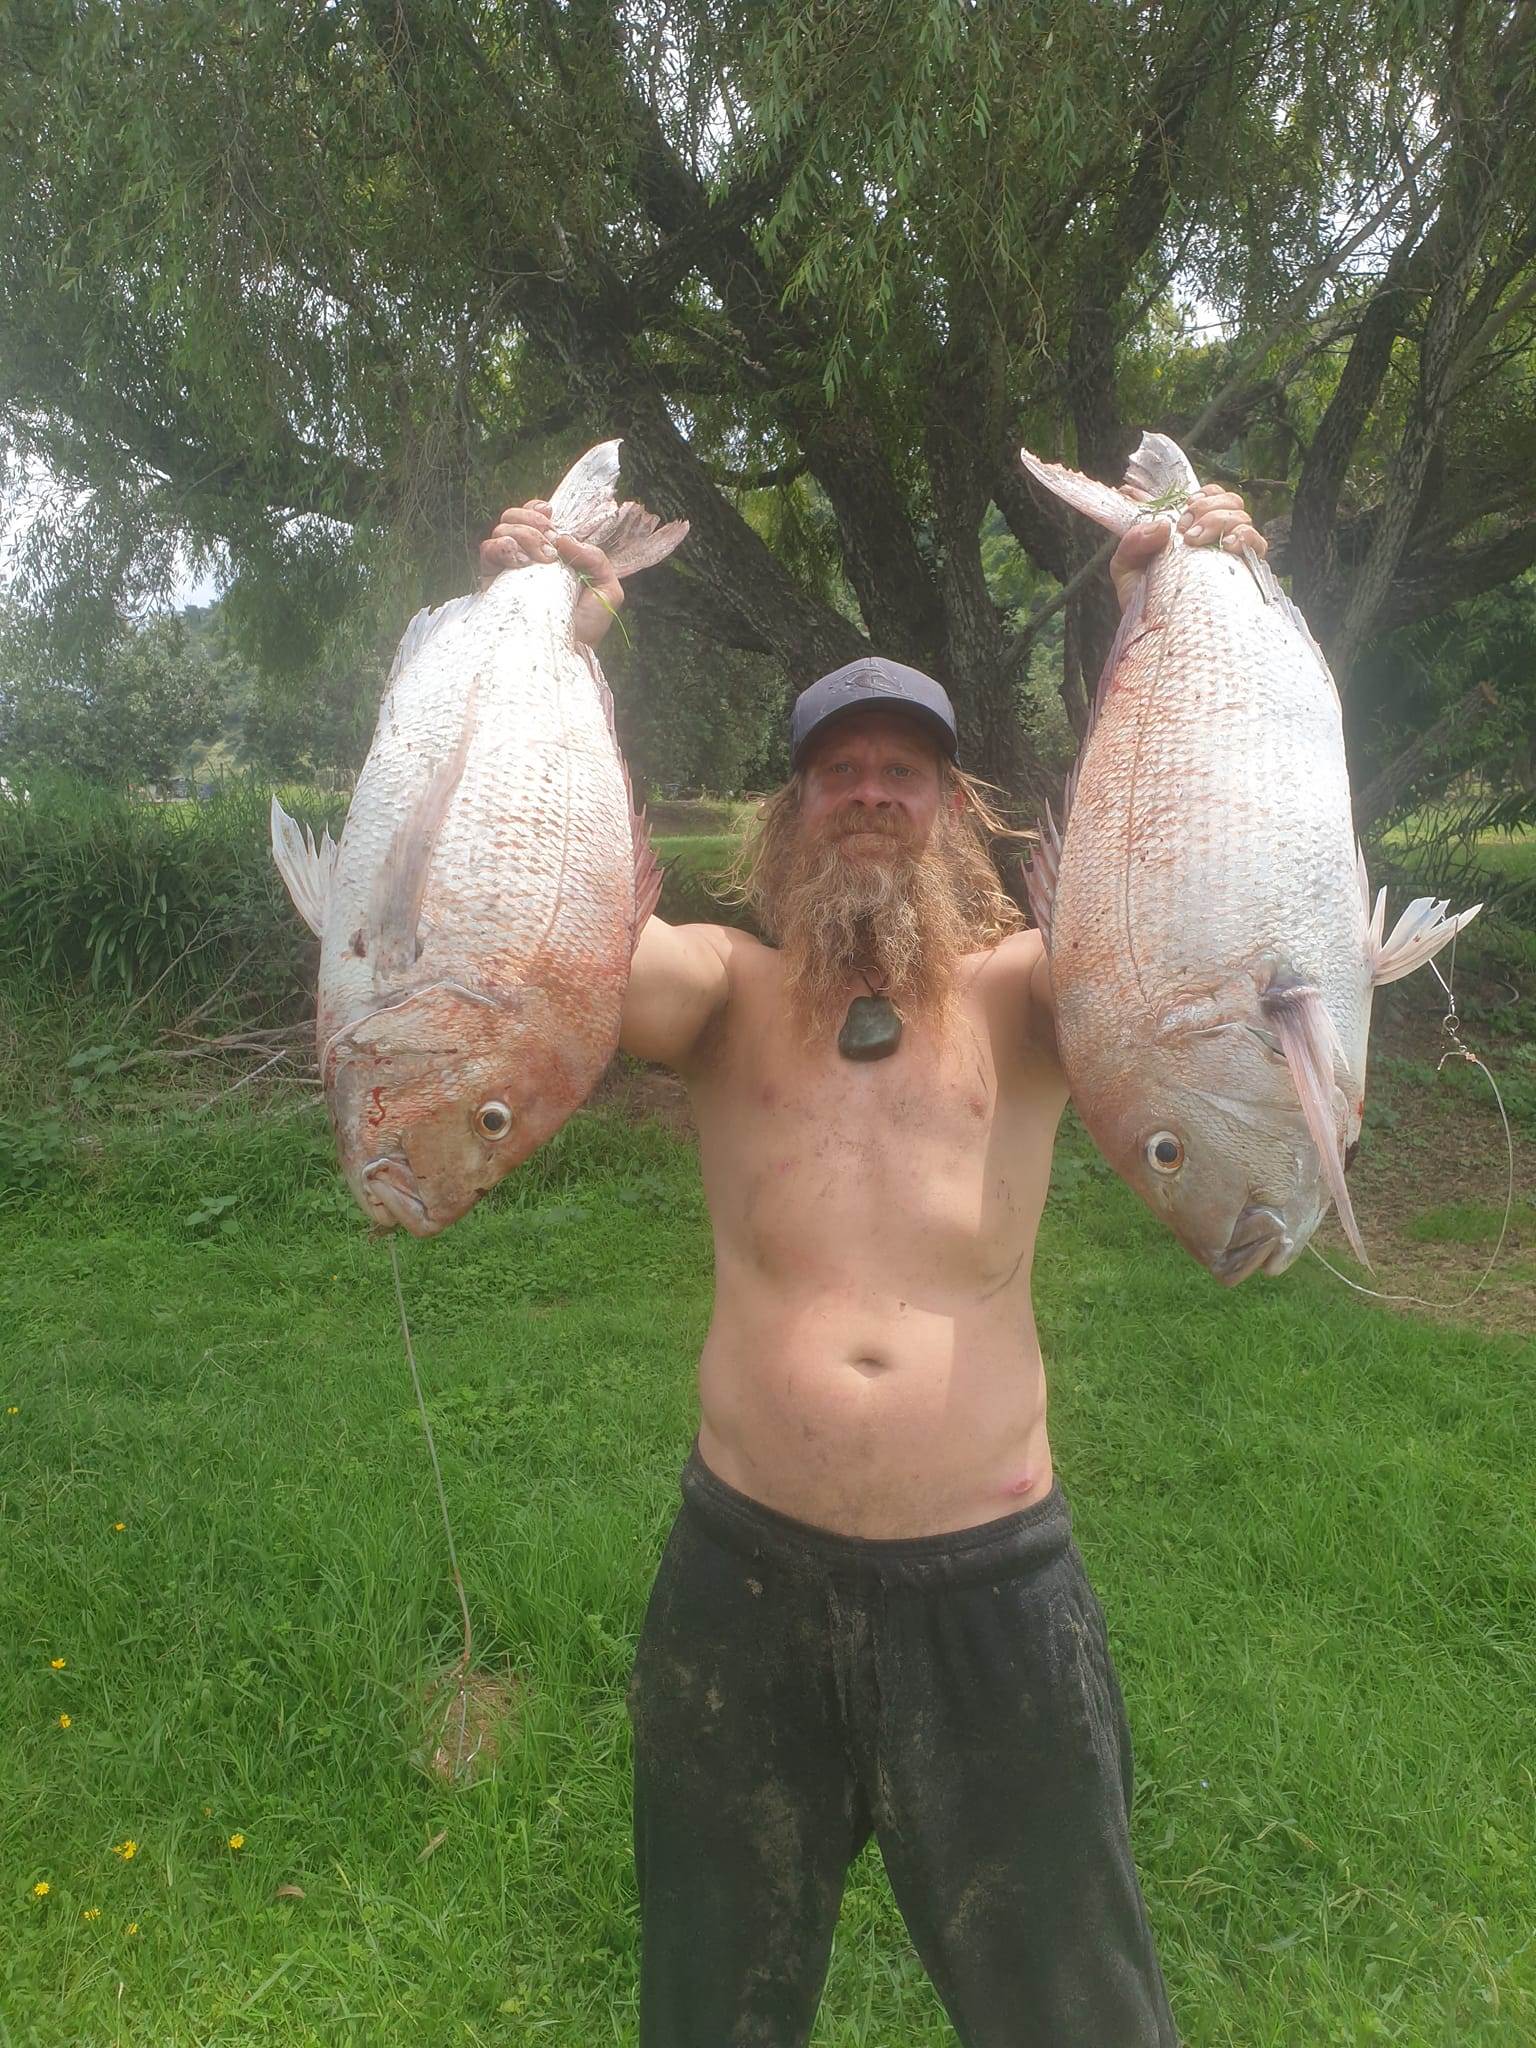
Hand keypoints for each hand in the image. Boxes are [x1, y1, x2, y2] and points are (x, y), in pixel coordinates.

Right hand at [479, 500, 625, 645]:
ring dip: (522, 535)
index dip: (538, 510)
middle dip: (532, 521)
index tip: (551, 518)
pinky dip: (502, 548)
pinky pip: (487, 549)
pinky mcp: (492, 582)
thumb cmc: (586, 627)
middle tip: (548, 546)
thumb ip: (596, 558)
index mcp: (552, 552)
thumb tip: (563, 539)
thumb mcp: (607, 590)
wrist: (566, 653)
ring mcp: (508, 568)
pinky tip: (519, 564)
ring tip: (539, 561)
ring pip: (502, 528)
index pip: (535, 516)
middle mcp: (527, 556)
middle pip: (514, 516)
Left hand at [1109, 482, 1267, 610]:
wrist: (1156, 635)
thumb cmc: (1144, 599)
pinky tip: (1227, 547)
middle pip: (1229, 501)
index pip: (1209, 496)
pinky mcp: (1245, 572)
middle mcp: (1214, 538)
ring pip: (1242, 516)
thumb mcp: (1126, 567)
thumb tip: (1164, 526)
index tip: (1185, 507)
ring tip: (1196, 541)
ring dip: (1219, 520)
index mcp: (1190, 530)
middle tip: (1186, 530)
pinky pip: (1258, 543)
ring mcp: (1230, 554)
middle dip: (1207, 506)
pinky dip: (1245, 536)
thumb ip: (1134, 541)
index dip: (1203, 494)